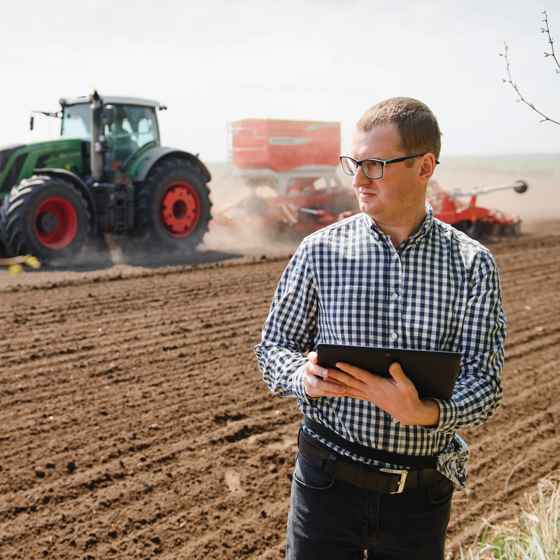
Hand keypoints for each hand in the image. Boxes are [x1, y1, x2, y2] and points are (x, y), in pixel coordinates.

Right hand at [303, 352, 348, 397]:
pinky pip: (322, 393)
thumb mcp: (321, 361)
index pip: (311, 357)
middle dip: (324, 374)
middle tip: (334, 375)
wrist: (310, 379)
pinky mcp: (310, 390)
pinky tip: (342, 393)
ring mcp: (307, 382)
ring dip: (332, 387)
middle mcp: (307, 371)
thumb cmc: (321, 368)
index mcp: (311, 362)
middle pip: (315, 371)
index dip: (314, 358)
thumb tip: (339, 355)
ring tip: (344, 389)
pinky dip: (333, 393)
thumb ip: (326, 358)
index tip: (318, 359)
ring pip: (319, 385)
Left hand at [323, 360, 439, 426]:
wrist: (409, 412)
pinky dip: (343, 391)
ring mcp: (368, 395)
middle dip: (336, 375)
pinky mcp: (369, 398)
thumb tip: (393, 364)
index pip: (360, 374)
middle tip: (324, 369)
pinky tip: (337, 389)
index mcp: (377, 384)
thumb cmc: (408, 396)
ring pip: (349, 388)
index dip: (349, 368)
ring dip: (336, 383)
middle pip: (350, 382)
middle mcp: (370, 390)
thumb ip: (399, 373)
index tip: (338, 362)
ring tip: (325, 378)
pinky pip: (353, 394)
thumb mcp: (407, 384)